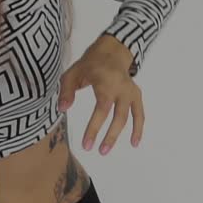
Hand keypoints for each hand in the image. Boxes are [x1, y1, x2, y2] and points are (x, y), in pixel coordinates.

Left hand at [55, 39, 143, 154]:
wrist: (112, 51)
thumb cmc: (90, 64)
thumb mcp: (73, 73)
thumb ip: (66, 91)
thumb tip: (62, 109)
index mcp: (106, 82)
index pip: (102, 110)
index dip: (94, 128)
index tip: (87, 144)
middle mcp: (122, 88)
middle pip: (118, 116)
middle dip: (109, 136)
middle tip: (98, 151)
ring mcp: (131, 91)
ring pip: (130, 117)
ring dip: (120, 134)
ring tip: (107, 150)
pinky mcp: (136, 95)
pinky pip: (140, 113)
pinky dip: (139, 128)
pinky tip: (134, 142)